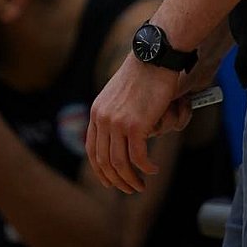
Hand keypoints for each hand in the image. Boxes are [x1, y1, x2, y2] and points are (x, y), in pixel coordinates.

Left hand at [86, 52, 181, 193]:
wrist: (154, 57)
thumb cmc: (142, 73)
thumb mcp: (119, 93)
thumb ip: (114, 113)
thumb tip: (119, 134)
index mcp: (97, 112)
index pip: (93, 151)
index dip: (101, 171)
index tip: (112, 182)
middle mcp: (102, 119)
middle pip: (105, 162)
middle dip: (117, 181)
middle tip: (130, 189)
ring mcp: (118, 123)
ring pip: (120, 164)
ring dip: (131, 180)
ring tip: (141, 186)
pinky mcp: (136, 125)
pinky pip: (139, 157)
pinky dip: (145, 168)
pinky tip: (153, 170)